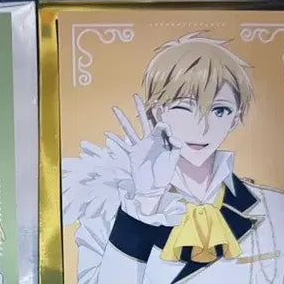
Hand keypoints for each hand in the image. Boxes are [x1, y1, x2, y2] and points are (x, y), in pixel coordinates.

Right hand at [110, 95, 181, 215]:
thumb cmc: (165, 173)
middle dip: (139, 108)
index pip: (160, 125)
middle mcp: (149, 140)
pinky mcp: (132, 155)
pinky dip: (115, 140)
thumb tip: (173, 137)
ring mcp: (139, 147)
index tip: (162, 116)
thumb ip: (176, 146)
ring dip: (122, 119)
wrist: (155, 187)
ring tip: (115, 108)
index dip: (161, 120)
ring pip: (129, 130)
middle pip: (143, 121)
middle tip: (135, 96)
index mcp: (161, 140)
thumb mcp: (174, 158)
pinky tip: (108, 133)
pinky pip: (122, 145)